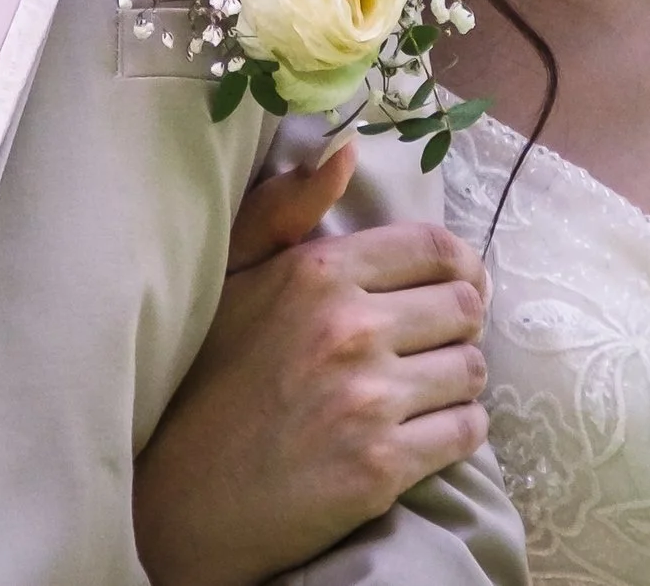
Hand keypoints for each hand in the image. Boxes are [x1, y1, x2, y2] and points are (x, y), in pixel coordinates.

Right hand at [134, 142, 492, 585]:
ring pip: (471, 371)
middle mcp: (349, 328)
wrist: (179, 498)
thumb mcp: (230, 278)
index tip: (455, 285)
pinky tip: (425, 431)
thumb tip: (347, 151)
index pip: (435, 248)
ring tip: (426, 388)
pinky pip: (466, 432)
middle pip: (465, 308)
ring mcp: (368, 400)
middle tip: (435, 342)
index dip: (459, 266)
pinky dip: (458, 430)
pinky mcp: (382, 467)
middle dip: (458, 324)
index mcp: (317, 272)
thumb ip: (285, 211)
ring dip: (458, 379)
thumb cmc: (203, 379)